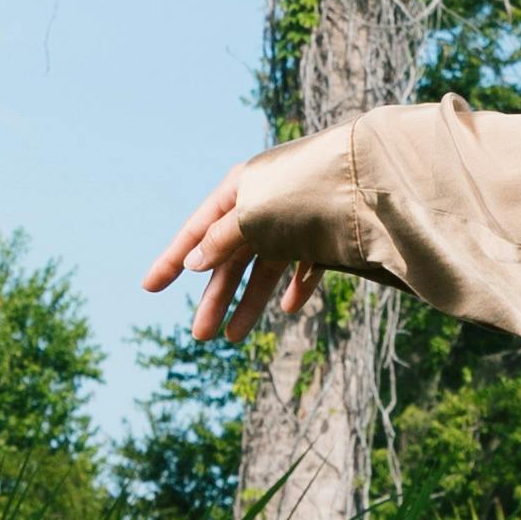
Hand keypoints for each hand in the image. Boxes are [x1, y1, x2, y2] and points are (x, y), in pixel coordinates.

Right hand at [141, 154, 334, 344]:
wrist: (372, 181)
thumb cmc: (304, 193)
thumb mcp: (250, 217)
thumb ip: (220, 240)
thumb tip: (193, 263)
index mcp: (240, 189)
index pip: (198, 230)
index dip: (172, 260)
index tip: (149, 287)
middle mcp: (265, 203)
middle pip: (231, 257)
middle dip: (215, 296)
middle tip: (200, 336)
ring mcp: (297, 219)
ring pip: (265, 267)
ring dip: (249, 302)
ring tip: (234, 338)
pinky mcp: (328, 234)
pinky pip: (304, 264)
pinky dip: (296, 286)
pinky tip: (290, 309)